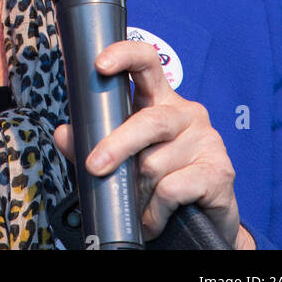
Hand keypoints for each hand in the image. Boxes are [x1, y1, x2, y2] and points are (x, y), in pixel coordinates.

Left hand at [53, 39, 246, 248]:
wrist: (204, 225)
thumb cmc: (159, 185)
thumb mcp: (123, 162)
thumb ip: (93, 145)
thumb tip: (63, 134)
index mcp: (161, 101)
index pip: (147, 62)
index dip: (124, 55)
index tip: (100, 65)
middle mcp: (186, 113)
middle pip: (149, 121)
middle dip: (117, 145)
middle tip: (95, 166)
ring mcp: (207, 139)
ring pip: (155, 163)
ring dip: (138, 192)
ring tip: (137, 206)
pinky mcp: (219, 171)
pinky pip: (172, 189)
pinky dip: (154, 211)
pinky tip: (153, 218)